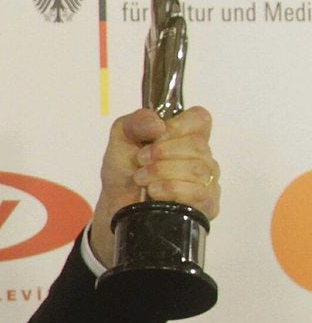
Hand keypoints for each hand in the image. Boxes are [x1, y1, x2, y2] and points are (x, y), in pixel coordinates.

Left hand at [88, 106, 219, 266]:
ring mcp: (206, 180)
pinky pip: (198, 192)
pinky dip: (170, 189)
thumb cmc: (124, 169)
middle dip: (162, 153)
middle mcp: (201, 156)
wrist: (116, 203)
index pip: (200, 118)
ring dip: (161, 172)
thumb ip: (137, 121)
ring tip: (141, 178)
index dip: (178, 126)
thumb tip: (159, 124)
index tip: (155, 137)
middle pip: (198, 145)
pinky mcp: (205, 204)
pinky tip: (154, 192)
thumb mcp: (122, 137)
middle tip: (141, 161)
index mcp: (185, 135)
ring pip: (197, 169)